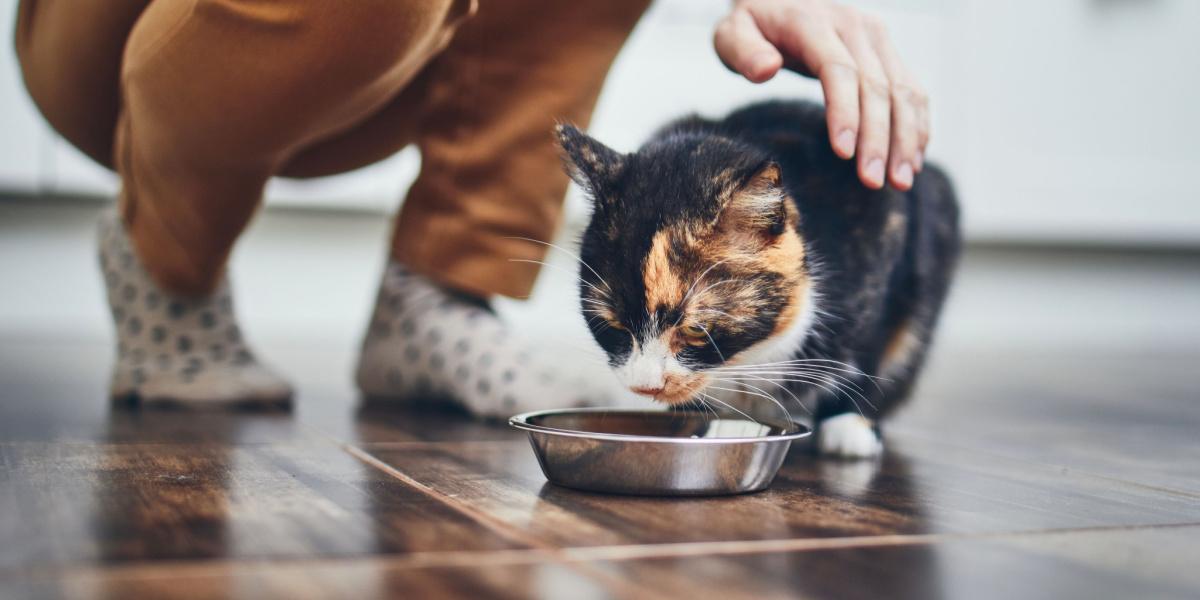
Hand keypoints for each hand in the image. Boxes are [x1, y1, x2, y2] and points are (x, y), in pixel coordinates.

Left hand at [714, 0, 928, 190]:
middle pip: (876, 86)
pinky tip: (913, 159)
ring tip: (901, 181)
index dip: (845, 112)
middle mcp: (852, 25)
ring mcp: (875, 36)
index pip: (838, 70)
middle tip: (872, 181)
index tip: (844, 153)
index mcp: (813, 22)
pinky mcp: (886, 50)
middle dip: (878, 137)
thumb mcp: (732, 32)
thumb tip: (766, 69)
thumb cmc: (752, 24)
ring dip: (905, 137)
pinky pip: (911, 89)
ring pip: (902, 89)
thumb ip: (742, 50)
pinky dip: (916, 124)